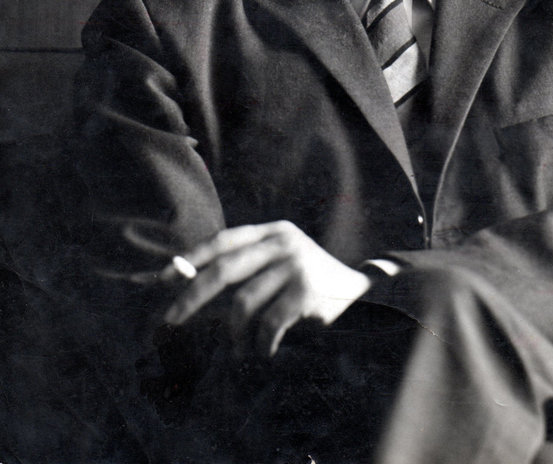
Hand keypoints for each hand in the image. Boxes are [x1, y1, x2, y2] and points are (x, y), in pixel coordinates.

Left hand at [160, 221, 371, 355]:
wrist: (361, 294)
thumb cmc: (309, 284)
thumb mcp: (280, 263)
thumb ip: (247, 267)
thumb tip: (187, 281)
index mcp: (272, 231)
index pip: (223, 240)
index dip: (191, 258)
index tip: (162, 279)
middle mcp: (283, 243)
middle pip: (225, 269)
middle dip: (192, 296)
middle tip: (171, 319)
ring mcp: (296, 266)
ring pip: (243, 303)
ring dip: (233, 334)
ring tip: (237, 350)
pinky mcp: (306, 292)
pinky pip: (267, 324)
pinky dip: (260, 344)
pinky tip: (264, 351)